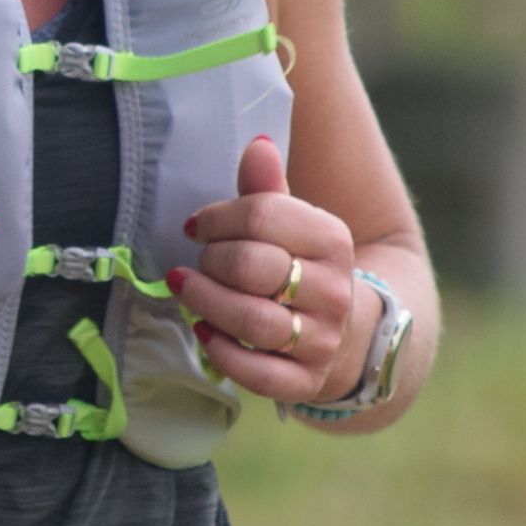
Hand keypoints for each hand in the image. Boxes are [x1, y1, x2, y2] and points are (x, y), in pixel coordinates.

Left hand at [171, 134, 367, 404]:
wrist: (340, 333)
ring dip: (204, 302)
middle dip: (209, 261)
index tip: (196, 227)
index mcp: (332, 240)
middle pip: (251, 266)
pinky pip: (256, 372)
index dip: (217, 218)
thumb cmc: (296, 267)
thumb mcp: (289, 225)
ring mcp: (322, 339)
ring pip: (250, 319)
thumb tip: (257, 145)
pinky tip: (203, 331)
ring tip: (185, 289)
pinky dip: (220, 351)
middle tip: (196, 262)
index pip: (262, 216)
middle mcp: (334, 290)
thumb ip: (267, 188)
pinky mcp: (305, 381)